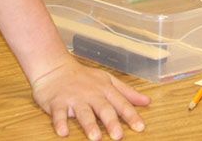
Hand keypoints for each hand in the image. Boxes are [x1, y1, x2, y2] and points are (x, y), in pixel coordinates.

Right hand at [30, 57, 148, 140]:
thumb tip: (147, 102)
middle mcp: (91, 94)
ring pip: (83, 112)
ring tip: (95, 137)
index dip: (130, 115)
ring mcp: (74, 98)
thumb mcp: (108, 81)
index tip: (140, 127)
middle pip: (103, 108)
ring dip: (89, 124)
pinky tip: (63, 132)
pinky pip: (59, 114)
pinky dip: (60, 123)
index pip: (120, 103)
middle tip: (118, 136)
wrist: (54, 68)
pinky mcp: (57, 103)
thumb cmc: (83, 77)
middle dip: (111, 122)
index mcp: (105, 89)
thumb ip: (127, 92)